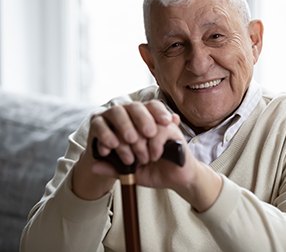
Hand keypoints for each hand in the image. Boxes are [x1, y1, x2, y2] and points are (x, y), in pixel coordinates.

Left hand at [72, 99, 221, 211]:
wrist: (178, 178)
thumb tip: (94, 166)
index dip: (108, 137)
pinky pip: (159, 130)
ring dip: (140, 144)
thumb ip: (114, 169)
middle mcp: (143, 123)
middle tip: (131, 159)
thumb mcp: (131, 173)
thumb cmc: (155, 172)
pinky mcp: (172, 128)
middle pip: (126, 119)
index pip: (113, 123)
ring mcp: (158, 123)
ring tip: (144, 159)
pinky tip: (155, 156)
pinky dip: (154, 145)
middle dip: (125, 142)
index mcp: (131, 130)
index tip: (107, 152)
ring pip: (141, 124)